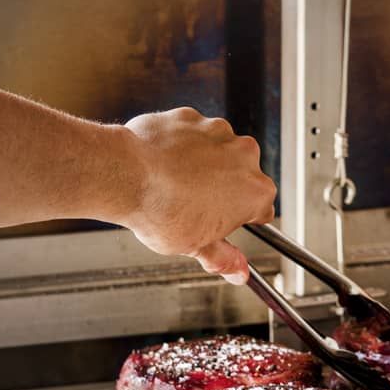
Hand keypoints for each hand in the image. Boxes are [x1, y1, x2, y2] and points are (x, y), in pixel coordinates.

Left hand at [118, 108, 275, 283]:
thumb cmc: (161, 211)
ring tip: (175, 184)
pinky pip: (191, 134)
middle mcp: (244, 156)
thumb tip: (238, 272)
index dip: (241, 219)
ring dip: (203, 164)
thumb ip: (224, 258)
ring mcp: (218, 132)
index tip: (225, 223)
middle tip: (195, 206)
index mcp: (255, 192)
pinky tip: (163, 164)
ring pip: (217, 151)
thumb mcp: (195, 247)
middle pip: (242, 176)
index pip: (262, 210)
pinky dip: (181, 146)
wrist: (127, 175)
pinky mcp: (191, 117)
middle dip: (223, 189)